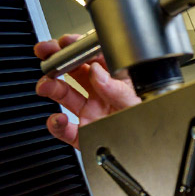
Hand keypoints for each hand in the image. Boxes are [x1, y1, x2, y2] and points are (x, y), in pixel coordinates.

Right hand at [34, 34, 140, 148]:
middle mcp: (102, 97)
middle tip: (46, 53)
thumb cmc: (149, 125)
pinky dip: (56, 124)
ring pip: (65, 96)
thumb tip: (98, 73)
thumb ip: (119, 90)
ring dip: (51, 87)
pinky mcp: (84, 135)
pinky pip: (64, 129)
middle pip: (75, 72)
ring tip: (45, 85)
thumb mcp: (138, 104)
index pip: (96, 60)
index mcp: (118, 85)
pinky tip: (57, 119)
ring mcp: (91, 115)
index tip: (66, 43)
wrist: (147, 153)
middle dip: (58, 60)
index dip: (80, 48)